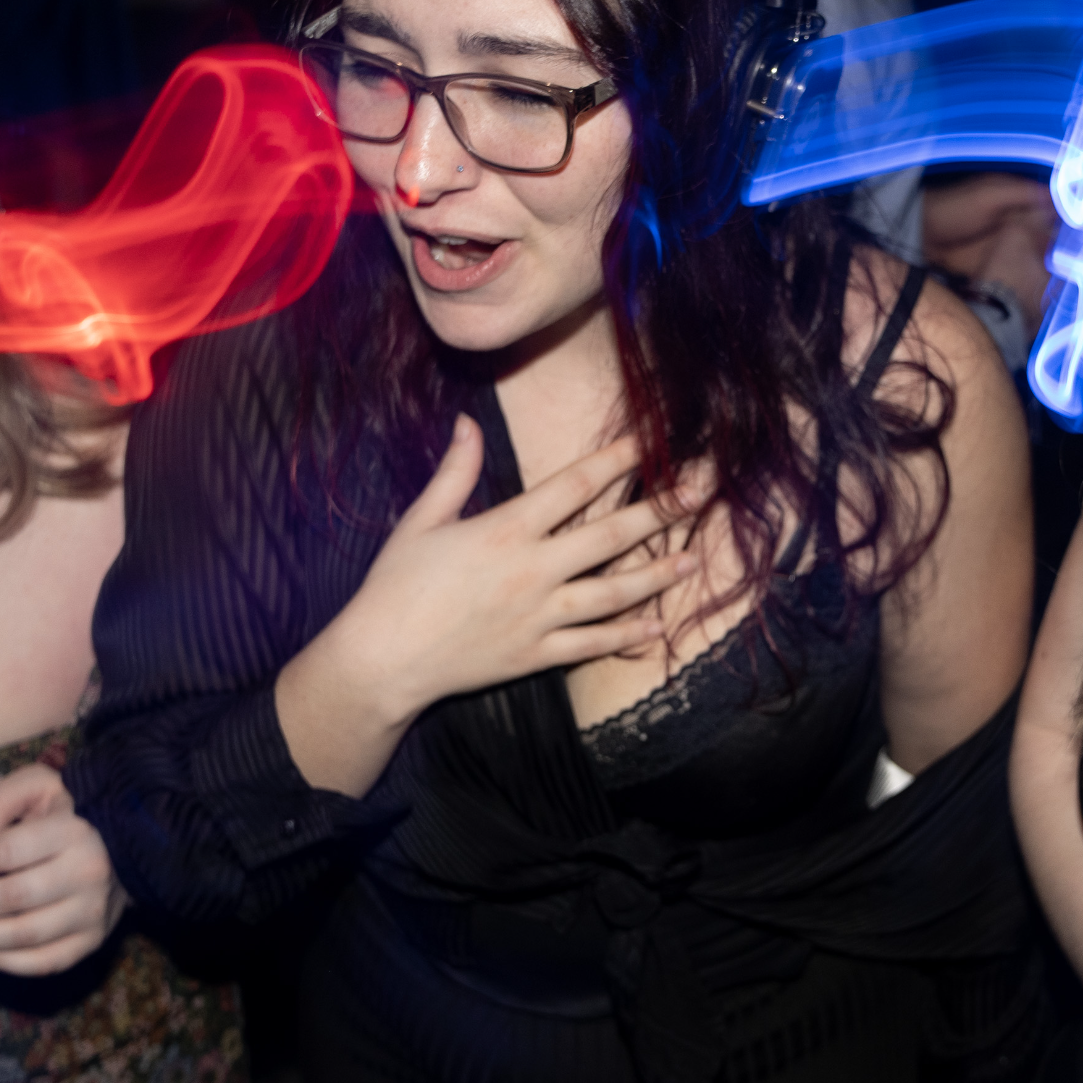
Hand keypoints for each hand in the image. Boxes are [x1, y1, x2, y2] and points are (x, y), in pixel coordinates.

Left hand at [0, 764, 123, 975]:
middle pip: (8, 899)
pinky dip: (0, 961)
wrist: (120, 848)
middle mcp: (87, 874)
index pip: (7, 853)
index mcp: (72, 832)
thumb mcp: (36, 787)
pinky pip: (39, 963)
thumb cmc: (65, 815)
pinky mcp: (90, 942)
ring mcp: (91, 914)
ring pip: (20, 936)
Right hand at [315, 418, 706, 725]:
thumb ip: (454, 472)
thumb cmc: (394, 587)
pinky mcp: (536, 655)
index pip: (575, 486)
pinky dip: (626, 635)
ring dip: (657, 576)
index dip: (616, 460)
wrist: (382, 660)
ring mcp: (539, 616)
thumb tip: (467, 422)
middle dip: (661, 511)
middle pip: (611, 535)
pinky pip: (592, 644)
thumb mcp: (421, 521)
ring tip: (692, 561)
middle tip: (701, 493)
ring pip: (614, 592)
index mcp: (506, 529)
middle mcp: (533, 570)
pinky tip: (655, 626)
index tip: (650, 443)